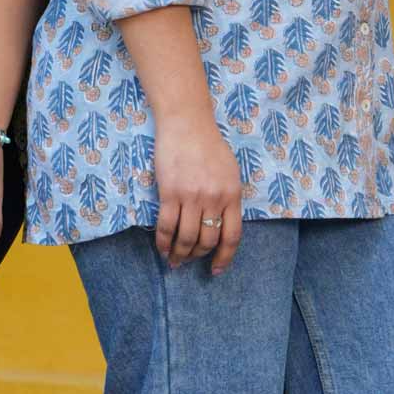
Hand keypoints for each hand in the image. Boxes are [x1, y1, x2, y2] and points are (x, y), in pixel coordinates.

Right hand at [153, 112, 243, 274]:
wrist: (186, 123)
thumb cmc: (208, 144)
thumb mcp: (230, 172)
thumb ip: (228, 197)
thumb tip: (220, 222)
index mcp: (232, 195)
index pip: (231, 236)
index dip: (224, 258)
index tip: (216, 270)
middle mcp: (214, 199)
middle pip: (207, 240)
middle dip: (197, 256)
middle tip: (188, 262)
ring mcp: (191, 197)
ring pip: (186, 237)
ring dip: (179, 254)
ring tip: (173, 260)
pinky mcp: (170, 193)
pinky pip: (166, 225)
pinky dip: (163, 241)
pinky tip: (161, 248)